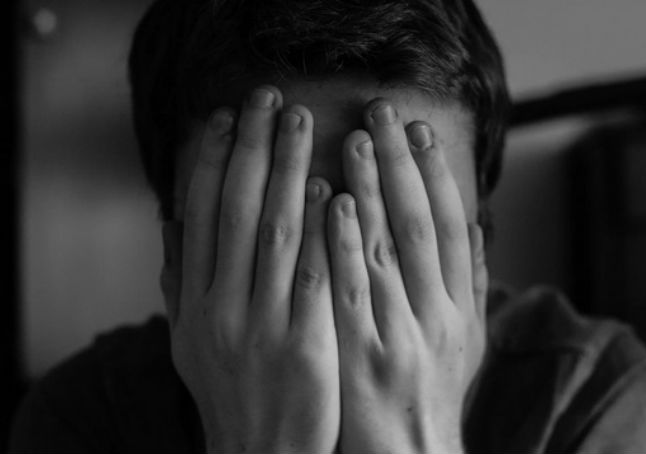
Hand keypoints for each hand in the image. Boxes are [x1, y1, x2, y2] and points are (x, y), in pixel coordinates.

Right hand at [168, 86, 339, 452]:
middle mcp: (220, 308)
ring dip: (285, 171)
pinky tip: (331, 190)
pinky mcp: (305, 346)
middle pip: (235, 210)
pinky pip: (312, 276)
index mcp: (193, 303)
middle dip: (251, 149)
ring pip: (272, 232)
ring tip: (300, 123)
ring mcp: (262, 326)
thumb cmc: (232, 393)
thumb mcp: (191, 342)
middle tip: (268, 98)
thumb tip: (171, 224)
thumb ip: (180, 284)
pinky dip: (318, 230)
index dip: (209, 160)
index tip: (224, 117)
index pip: (198, 216)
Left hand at [328, 99, 487, 453]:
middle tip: (383, 112)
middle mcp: (438, 317)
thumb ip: (474, 283)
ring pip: (389, 250)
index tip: (419, 130)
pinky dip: (345, 243)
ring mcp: (400, 336)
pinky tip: (333, 203)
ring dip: (373, 190)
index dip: (439, 175)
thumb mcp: (466, 341)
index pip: (455, 228)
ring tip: (355, 139)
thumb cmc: (432, 392)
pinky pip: (352, 290)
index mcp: (463, 309)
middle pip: (424, 226)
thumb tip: (481, 223)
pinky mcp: (361, 356)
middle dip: (404, 165)